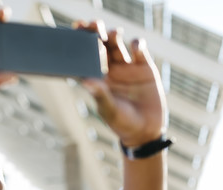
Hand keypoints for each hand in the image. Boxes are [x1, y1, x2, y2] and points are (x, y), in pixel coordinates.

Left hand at [76, 21, 166, 146]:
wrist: (146, 131)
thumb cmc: (122, 123)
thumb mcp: (110, 110)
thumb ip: (100, 95)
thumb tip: (85, 81)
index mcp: (97, 78)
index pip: (86, 57)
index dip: (81, 43)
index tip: (76, 32)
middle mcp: (110, 70)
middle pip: (100, 45)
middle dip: (95, 32)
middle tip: (93, 25)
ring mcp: (127, 67)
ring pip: (117, 44)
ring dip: (113, 35)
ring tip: (112, 33)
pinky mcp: (145, 67)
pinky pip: (138, 50)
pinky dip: (136, 44)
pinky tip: (134, 46)